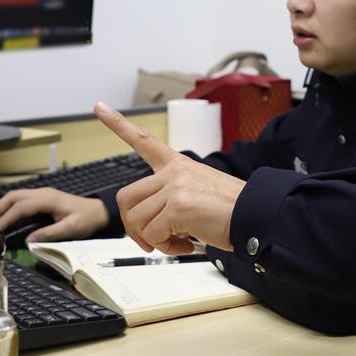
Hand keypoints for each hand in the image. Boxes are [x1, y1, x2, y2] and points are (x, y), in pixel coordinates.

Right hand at [0, 187, 108, 242]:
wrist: (98, 211)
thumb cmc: (87, 219)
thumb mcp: (71, 229)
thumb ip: (50, 234)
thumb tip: (29, 241)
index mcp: (48, 199)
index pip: (21, 206)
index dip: (7, 218)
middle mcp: (43, 193)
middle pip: (13, 196)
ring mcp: (42, 194)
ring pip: (15, 196)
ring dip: (2, 207)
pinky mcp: (42, 198)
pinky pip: (21, 199)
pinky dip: (9, 207)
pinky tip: (6, 219)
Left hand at [94, 102, 244, 253]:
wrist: (255, 214)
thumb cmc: (231, 208)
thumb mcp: (199, 192)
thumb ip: (172, 199)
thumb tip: (153, 226)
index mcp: (178, 165)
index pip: (144, 140)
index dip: (118, 124)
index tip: (100, 108)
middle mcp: (173, 173)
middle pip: (126, 198)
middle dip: (133, 226)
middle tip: (151, 239)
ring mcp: (174, 188)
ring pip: (136, 221)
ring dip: (152, 240)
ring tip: (177, 241)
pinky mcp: (177, 207)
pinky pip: (153, 235)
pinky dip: (166, 247)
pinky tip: (186, 243)